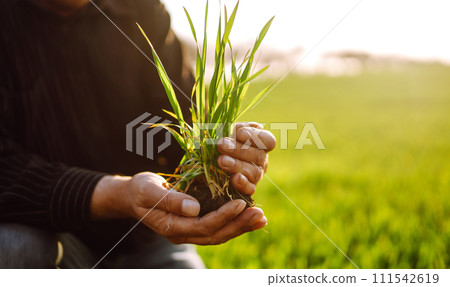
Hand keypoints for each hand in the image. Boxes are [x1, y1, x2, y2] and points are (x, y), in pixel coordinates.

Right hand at [90, 172, 266, 244]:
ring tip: (261, 217)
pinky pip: (218, 227)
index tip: (241, 202)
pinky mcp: (195, 223)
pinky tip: (249, 215)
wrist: (133, 196)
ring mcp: (190, 231)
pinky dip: (235, 222)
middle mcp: (183, 233)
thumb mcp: (149, 191)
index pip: (203, 226)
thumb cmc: (140, 190)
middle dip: (239, 225)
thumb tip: (194, 209)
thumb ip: (170, 200)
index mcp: (172, 227)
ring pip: (220, 234)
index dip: (223, 216)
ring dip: (241, 226)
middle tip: (259, 214)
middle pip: (216, 235)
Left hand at [217, 122, 275, 194]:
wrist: (207, 164)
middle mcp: (261, 160)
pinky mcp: (247, 189)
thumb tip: (232, 129)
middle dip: (238, 149)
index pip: (268, 141)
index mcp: (260, 144)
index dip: (256, 137)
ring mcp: (256, 175)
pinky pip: (250, 189)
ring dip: (237, 165)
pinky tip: (235, 178)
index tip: (238, 133)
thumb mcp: (224, 133)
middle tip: (222, 145)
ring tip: (222, 160)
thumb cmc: (218, 143)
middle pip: (258, 156)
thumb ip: (231, 129)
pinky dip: (243, 183)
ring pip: (254, 172)